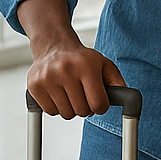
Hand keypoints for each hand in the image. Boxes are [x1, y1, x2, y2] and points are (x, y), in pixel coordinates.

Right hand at [19, 0, 124, 118]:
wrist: (54, 46)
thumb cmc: (82, 59)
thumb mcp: (103, 64)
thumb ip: (116, 81)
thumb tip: (126, 98)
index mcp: (86, 66)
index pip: (98, 104)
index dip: (100, 107)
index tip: (98, 101)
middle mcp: (66, 71)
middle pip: (82, 111)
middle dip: (86, 108)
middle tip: (83, 96)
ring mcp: (48, 78)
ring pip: (66, 113)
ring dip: (71, 108)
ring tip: (70, 93)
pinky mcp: (34, 85)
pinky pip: (50, 111)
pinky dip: (56, 108)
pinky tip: (58, 94)